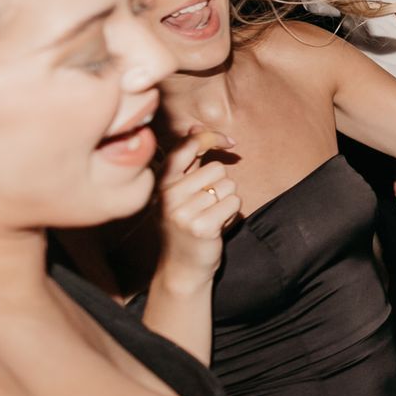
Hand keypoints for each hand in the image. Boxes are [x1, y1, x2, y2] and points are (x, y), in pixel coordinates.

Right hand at [157, 128, 240, 280]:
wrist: (182, 267)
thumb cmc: (185, 225)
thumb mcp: (180, 191)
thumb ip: (188, 160)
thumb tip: (196, 127)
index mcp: (161, 183)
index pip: (186, 148)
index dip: (210, 138)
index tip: (229, 142)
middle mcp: (167, 195)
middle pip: (217, 169)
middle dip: (221, 185)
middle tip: (207, 206)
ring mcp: (182, 212)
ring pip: (229, 187)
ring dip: (227, 202)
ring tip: (210, 217)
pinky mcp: (201, 227)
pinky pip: (234, 204)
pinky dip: (232, 214)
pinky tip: (217, 227)